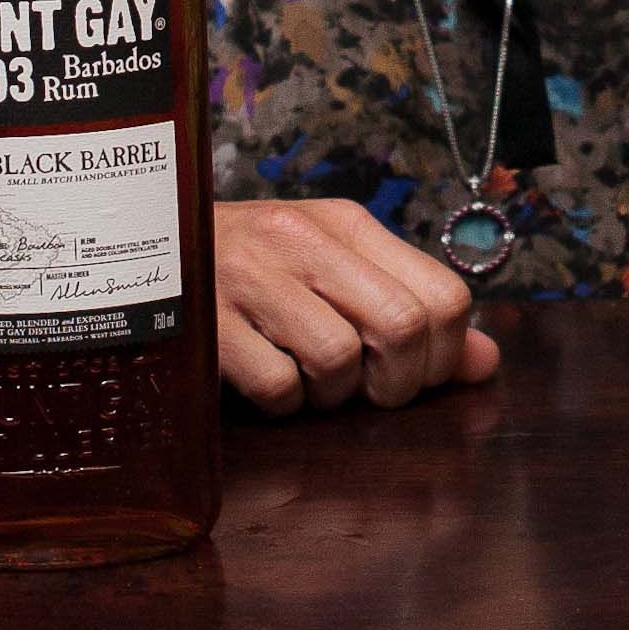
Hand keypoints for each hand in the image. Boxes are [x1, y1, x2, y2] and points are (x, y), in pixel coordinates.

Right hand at [214, 198, 502, 414]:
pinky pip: (277, 387)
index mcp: (345, 224)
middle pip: (403, 326)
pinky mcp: (206, 321)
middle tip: (368, 391)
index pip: (444, 295)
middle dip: (396, 383)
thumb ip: (414, 312)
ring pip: (339, 359)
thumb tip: (487, 364)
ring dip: (331, 395)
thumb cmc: (250, 269)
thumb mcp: (334, 271)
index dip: (442, 356)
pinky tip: (262, 381)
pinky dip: (280, 405)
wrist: (141, 246)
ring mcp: (250, 277)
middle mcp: (302, 240)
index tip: (410, 373)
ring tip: (306, 379)